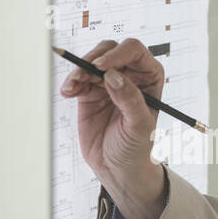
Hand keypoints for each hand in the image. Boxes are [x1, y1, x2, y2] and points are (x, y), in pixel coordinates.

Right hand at [60, 37, 166, 218]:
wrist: (118, 168)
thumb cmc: (137, 148)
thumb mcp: (139, 126)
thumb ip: (129, 100)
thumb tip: (113, 76)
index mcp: (149, 77)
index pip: (135, 52)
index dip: (118, 54)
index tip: (101, 67)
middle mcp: (129, 75)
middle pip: (110, 50)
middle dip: (94, 58)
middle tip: (83, 75)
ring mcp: (108, 83)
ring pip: (91, 60)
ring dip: (79, 70)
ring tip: (72, 87)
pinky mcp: (90, 93)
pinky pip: (79, 78)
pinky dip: (71, 82)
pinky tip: (68, 92)